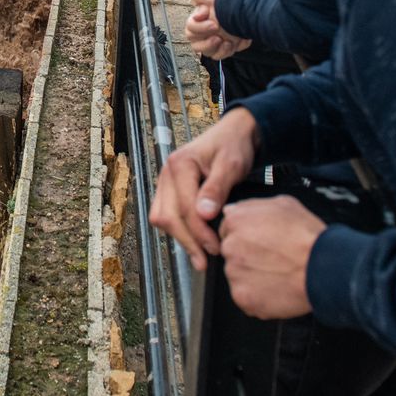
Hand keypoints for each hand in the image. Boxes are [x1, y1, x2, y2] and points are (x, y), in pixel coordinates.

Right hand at [149, 108, 258, 269]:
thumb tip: (204, 214)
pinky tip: (196, 242)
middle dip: (186, 240)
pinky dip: (178, 230)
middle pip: (166, 216)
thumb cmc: (233, 146)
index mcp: (179, 165)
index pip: (183, 207)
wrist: (233, 134)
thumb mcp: (231, 165)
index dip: (199, 231)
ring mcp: (165, 182)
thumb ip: (217, 188)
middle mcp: (166, 173)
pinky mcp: (169, 190)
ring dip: (180, 238)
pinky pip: (166, 214)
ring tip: (201, 256)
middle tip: (206, 260)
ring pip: (161, 217)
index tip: (217, 248)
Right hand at [186, 0, 251, 59]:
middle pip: (196, 45)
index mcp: (196, 21)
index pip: (190, 28)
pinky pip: (220, 56)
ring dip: (216, 49)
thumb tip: (197, 10)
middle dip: (207, 43)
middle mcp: (201, 34)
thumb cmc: (226, 2)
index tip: (214, 24)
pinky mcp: (222, 50)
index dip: (200, 28)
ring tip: (226, 43)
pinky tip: (233, 43)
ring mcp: (211, 43)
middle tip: (218, 37)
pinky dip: (227, 51)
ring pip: (207, 53)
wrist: (245, 10)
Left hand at [220, 197, 325, 318]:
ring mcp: (235, 273)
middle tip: (271, 259)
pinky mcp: (243, 296)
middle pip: (231, 252)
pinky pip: (245, 296)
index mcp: (236, 220)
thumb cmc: (308, 238)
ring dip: (252, 276)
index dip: (246, 237)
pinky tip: (276, 288)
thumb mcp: (282, 204)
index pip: (229, 229)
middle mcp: (230, 246)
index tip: (259, 244)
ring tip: (277, 274)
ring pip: (238, 275)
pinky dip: (258, 296)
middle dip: (247, 256)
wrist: (323, 269)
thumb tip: (239, 210)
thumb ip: (253, 206)